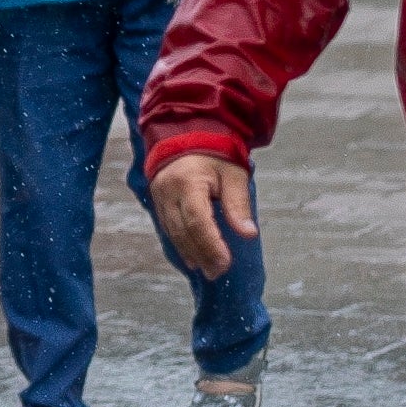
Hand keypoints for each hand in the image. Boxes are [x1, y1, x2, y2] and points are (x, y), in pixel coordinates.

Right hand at [151, 151, 256, 279]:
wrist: (188, 133)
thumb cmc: (215, 153)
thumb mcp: (234, 174)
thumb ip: (238, 204)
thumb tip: (248, 233)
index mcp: (188, 182)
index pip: (198, 221)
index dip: (211, 245)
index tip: (225, 263)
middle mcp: (168, 191)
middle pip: (183, 231)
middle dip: (202, 255)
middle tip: (218, 272)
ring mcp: (159, 196)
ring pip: (173, 233)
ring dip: (190, 254)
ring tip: (207, 270)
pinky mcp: (157, 201)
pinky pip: (167, 228)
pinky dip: (180, 245)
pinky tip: (192, 257)